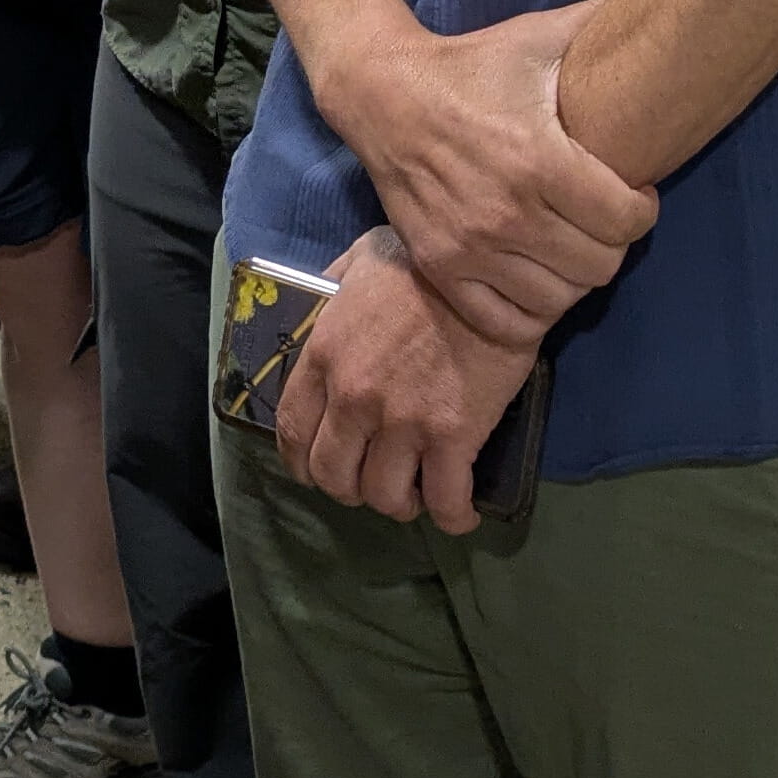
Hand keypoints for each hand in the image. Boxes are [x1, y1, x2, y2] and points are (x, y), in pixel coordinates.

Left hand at [277, 230, 539, 534]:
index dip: (302, 463)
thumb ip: (333, 290)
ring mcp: (402, 421)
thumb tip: (325, 306)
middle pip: (333, 476)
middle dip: (349, 488)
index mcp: (324, 356)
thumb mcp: (359, 261)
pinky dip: (453, 517)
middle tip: (372, 480)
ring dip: (398, 503)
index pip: (292, 431)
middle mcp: (353, 397)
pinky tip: (461, 512)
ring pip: (383, 496)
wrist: (485, 267)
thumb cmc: (423, 260)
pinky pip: (445, 501)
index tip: (316, 471)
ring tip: (417, 493)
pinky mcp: (452, 436)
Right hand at [311, 4, 652, 344]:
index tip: (633, 193)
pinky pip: (505, 322)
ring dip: (571, 277)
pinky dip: (528, 308)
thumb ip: (602, 21)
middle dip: (612, 243)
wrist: (383, 93)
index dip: (643, 209)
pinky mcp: (440, 268)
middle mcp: (506, 214)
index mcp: (539, 160)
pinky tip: (533, 275)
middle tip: (602, 219)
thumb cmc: (472, 65)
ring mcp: (470, 247)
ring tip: (568, 246)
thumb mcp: (538, 37)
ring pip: (558, 300)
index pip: (627, 222)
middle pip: (599, 267)